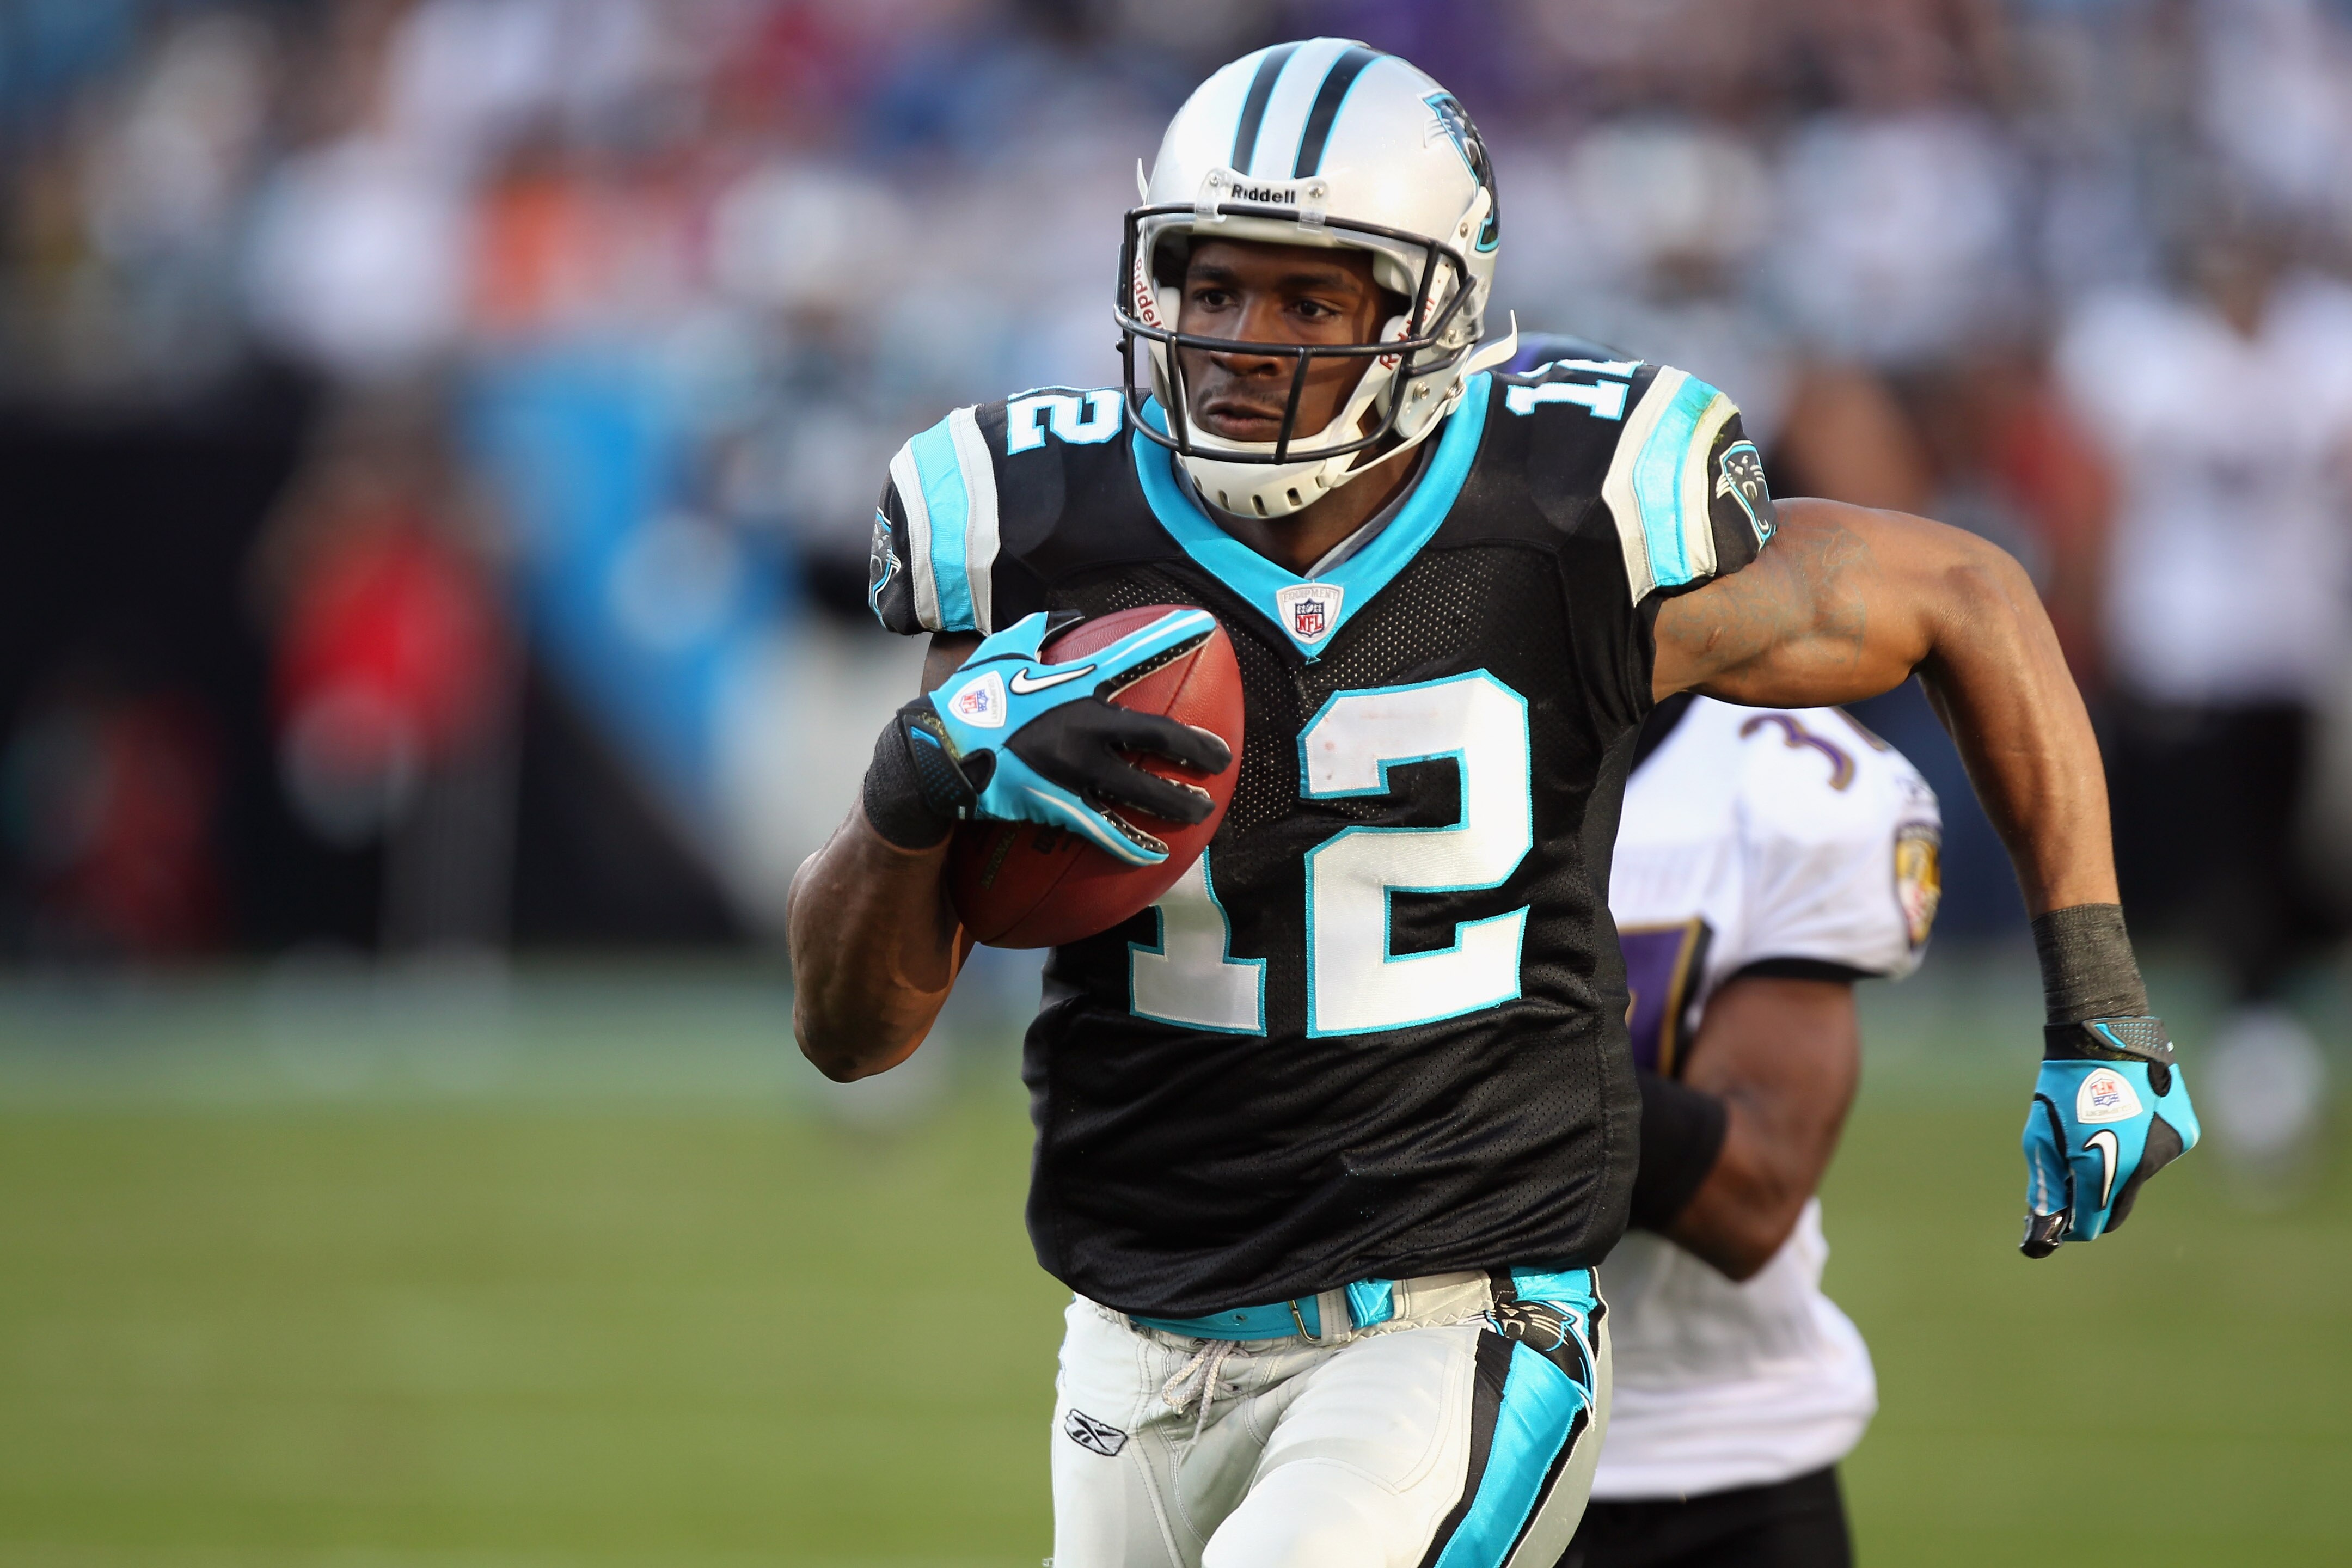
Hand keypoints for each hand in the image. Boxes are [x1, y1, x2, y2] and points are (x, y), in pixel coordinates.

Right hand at [873, 608, 1232, 865]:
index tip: (1208, 627)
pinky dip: (1131, 843)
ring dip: (1176, 801)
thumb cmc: (969, 699)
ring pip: (1139, 788)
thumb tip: (1068, 615)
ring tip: (1202, 809)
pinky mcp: (1055, 804)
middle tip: (1221, 758)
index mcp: (1072, 682)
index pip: (1133, 655)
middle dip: (1195, 746)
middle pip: (1156, 733)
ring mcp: (1072, 767)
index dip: (1172, 639)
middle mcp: (1082, 723)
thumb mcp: (1004, 651)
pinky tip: (1156, 855)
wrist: (934, 751)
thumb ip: (1040, 630)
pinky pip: (1103, 829)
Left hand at [2021, 1016, 2199, 1256]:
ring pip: (2136, 1181)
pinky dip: (2137, 1151)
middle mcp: (2145, 1166)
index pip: (2092, 1223)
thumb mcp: (2041, 1138)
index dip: (2073, 1227)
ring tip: (2097, 1136)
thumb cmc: (2065, 1087)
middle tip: (2072, 1191)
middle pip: (2117, 1208)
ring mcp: (2169, 1151)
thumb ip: (2047, 1187)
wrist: (2109, 1038)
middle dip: (2094, 1206)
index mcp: (2106, 1167)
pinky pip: (2155, 1158)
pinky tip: (2124, 1122)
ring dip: (2115, 1173)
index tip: (2060, 1223)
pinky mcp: (2184, 1135)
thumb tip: (2044, 1226)